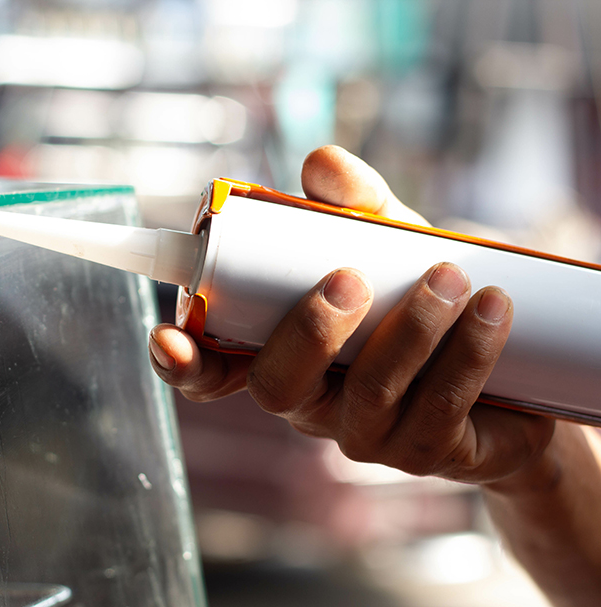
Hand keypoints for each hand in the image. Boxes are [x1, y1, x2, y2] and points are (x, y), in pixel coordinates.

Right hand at [149, 145, 554, 483]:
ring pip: (366, 398)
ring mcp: (365, 433)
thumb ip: (354, 203)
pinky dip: (465, 357)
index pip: (212, 369)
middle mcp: (311, 399)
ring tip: (449, 275)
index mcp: (280, 351)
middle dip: (307, 334)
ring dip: (408, 333)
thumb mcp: (390, 241)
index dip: (181, 362)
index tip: (170, 336)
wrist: (524, 362)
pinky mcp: (426, 451)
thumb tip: (321, 165)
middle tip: (350, 278)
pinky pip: (436, 415)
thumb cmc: (424, 295)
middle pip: (277, 387)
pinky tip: (493, 310)